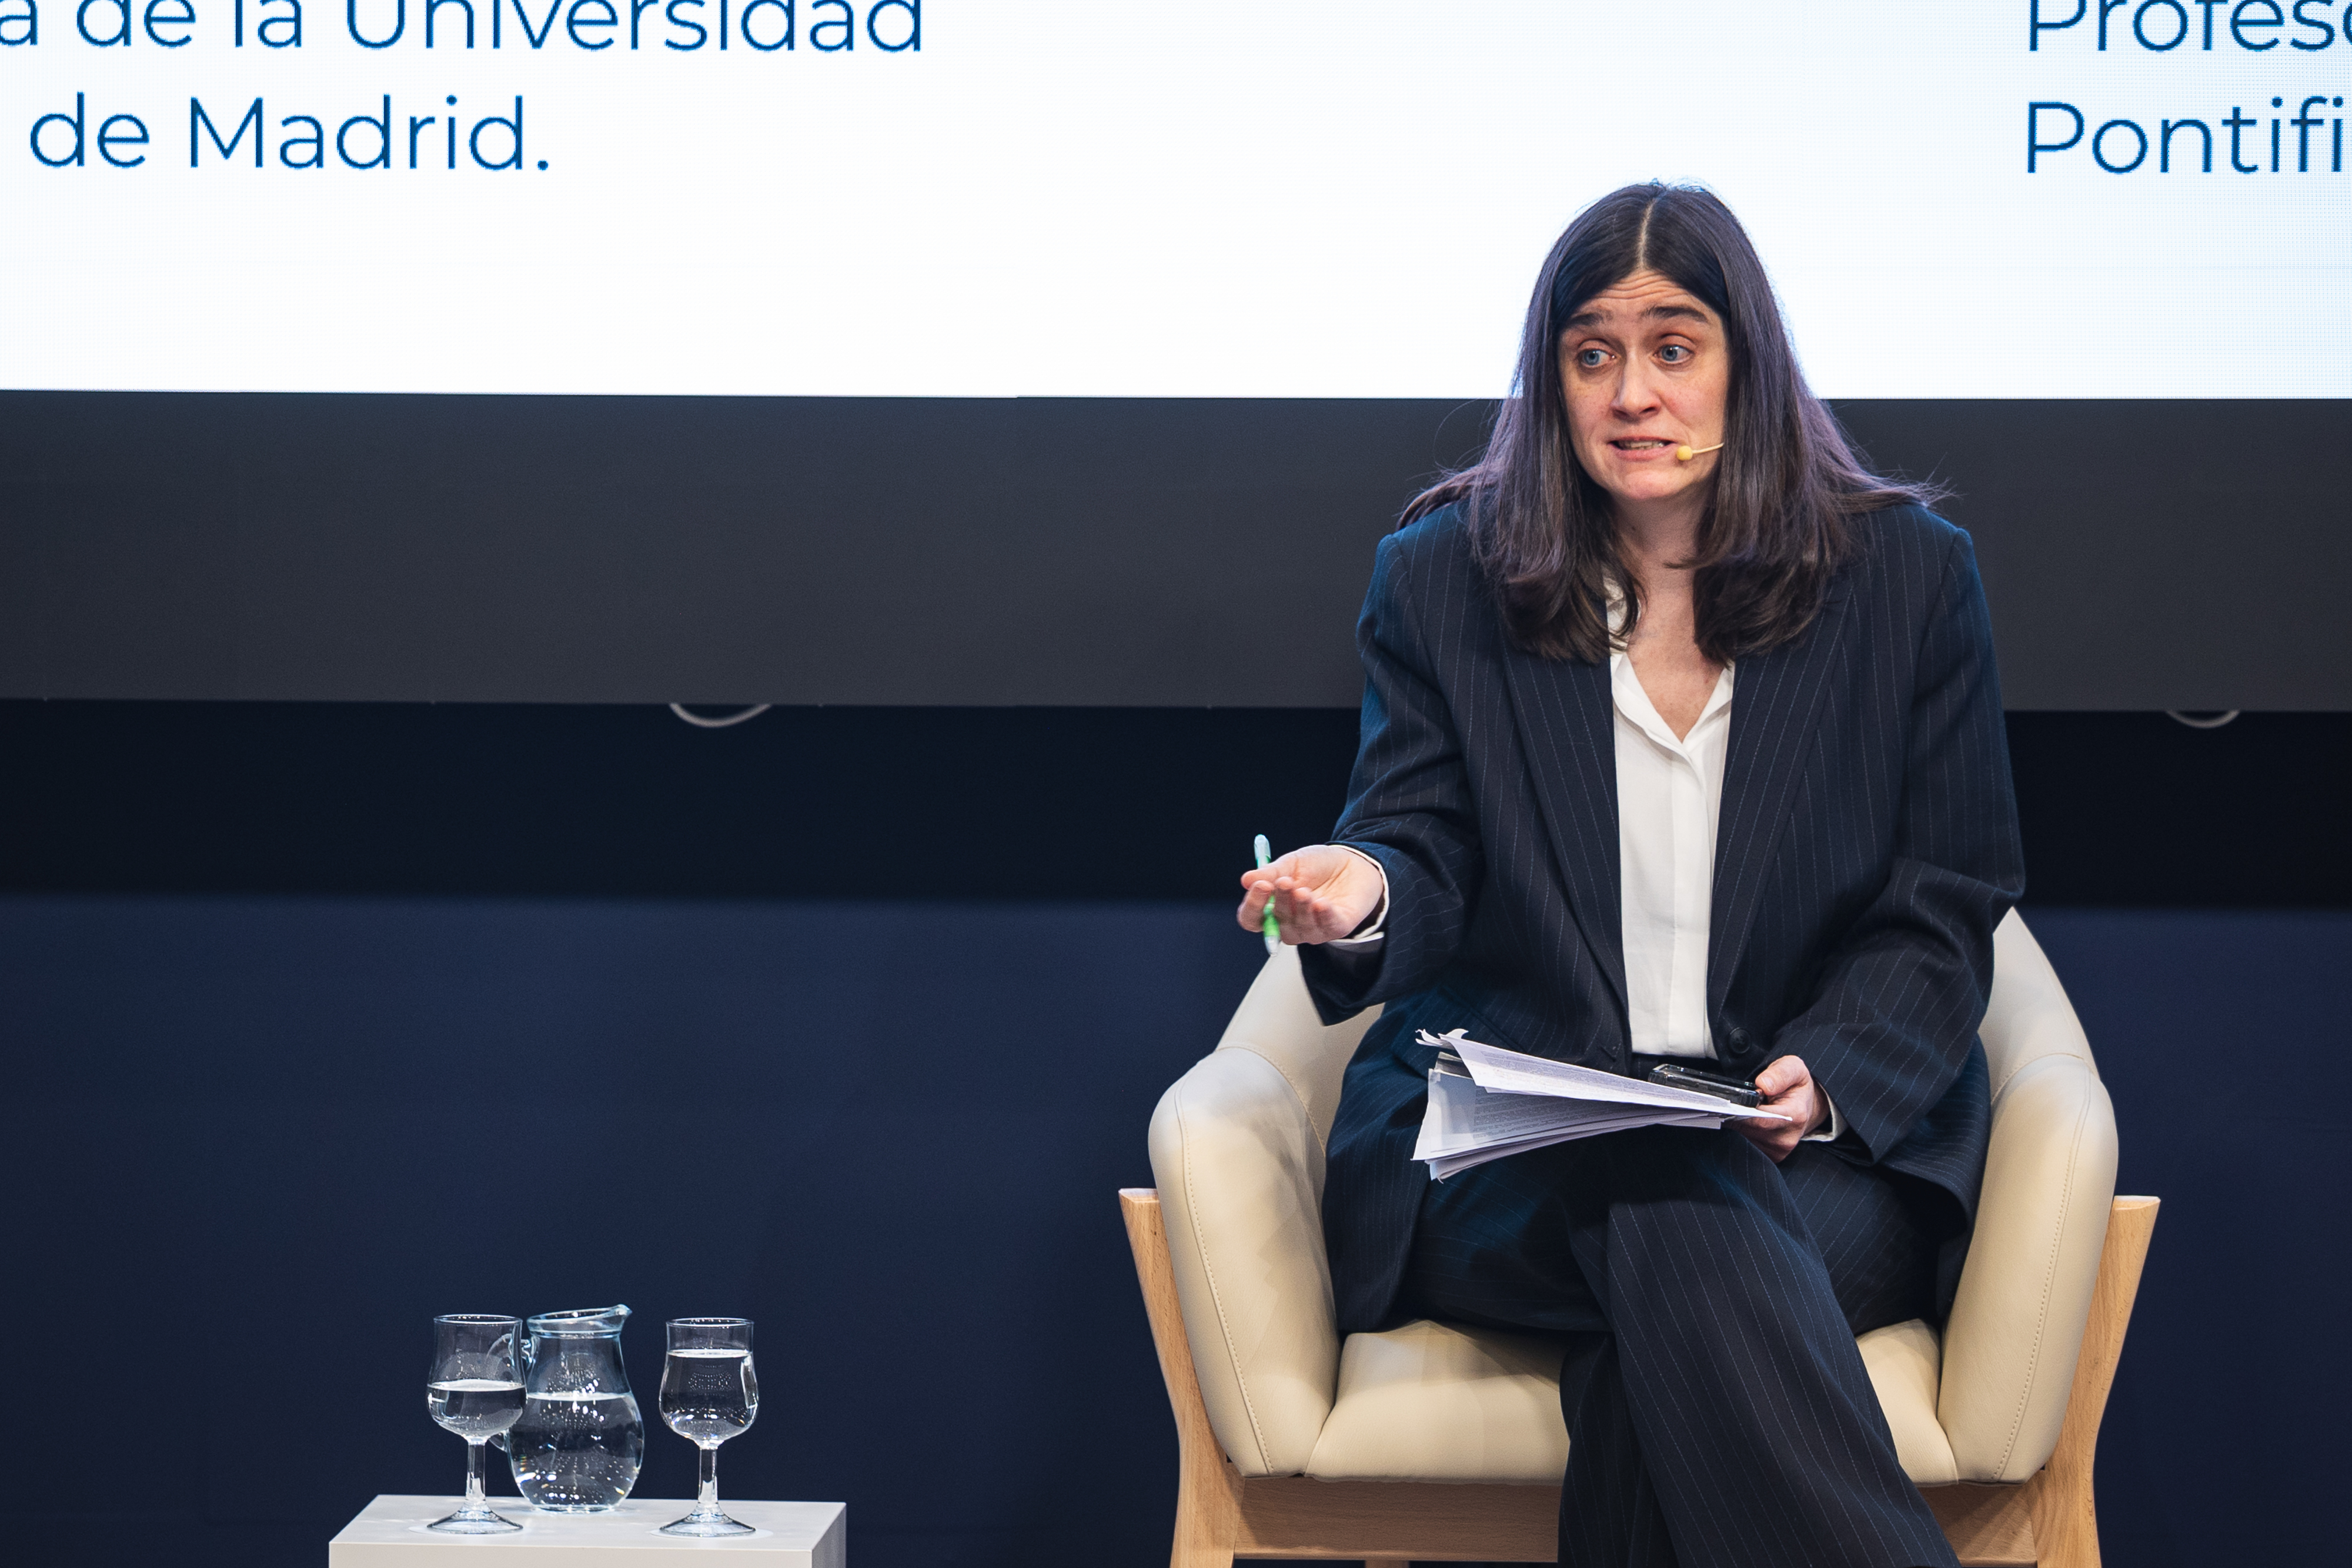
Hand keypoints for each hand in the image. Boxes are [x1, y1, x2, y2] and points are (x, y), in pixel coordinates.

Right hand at [1235, 845, 1383, 945]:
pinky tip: (1322, 903)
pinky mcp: (1337, 929)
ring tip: (1304, 890)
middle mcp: (1290, 924)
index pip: (1252, 918)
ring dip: (1300, 909)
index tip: (1260, 885)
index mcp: (1273, 907)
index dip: (1252, 906)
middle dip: (1280, 901)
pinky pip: (1327, 928)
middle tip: (1284, 881)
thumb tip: (1246, 879)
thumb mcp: (1293, 862)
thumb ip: (1271, 872)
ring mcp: (1313, 930)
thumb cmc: (1319, 865)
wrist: (1354, 862)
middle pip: (1275, 924)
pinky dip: (1323, 916)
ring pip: (1300, 929)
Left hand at [1730, 1055, 1826, 1162]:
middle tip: (1729, 1103)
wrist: (1806, 1106)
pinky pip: (1747, 1145)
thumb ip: (1780, 1074)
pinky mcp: (1771, 1156)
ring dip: (1737, 1125)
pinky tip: (1744, 1121)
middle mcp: (1787, 1138)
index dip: (1741, 1110)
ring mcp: (1779, 1150)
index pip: (1760, 1119)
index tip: (1730, 1101)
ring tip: (1739, 1110)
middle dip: (1735, 1115)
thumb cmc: (1796, 1087)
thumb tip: (1763, 1084)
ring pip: (1744, 1139)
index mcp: (1794, 1116)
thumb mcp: (1794, 1068)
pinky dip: (1741, 1133)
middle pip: (1748, 1130)